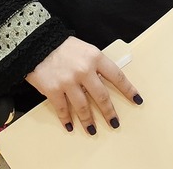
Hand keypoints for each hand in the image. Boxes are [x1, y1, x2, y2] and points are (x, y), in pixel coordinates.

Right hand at [24, 36, 141, 135]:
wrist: (35, 42)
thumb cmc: (61, 46)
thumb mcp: (84, 49)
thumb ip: (94, 65)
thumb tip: (104, 83)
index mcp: (94, 57)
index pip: (116, 76)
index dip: (128, 90)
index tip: (137, 100)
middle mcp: (84, 70)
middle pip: (101, 96)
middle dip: (109, 112)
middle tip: (114, 123)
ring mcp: (68, 81)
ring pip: (83, 107)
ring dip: (88, 121)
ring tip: (92, 130)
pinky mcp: (53, 89)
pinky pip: (63, 109)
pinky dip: (67, 119)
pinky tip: (70, 126)